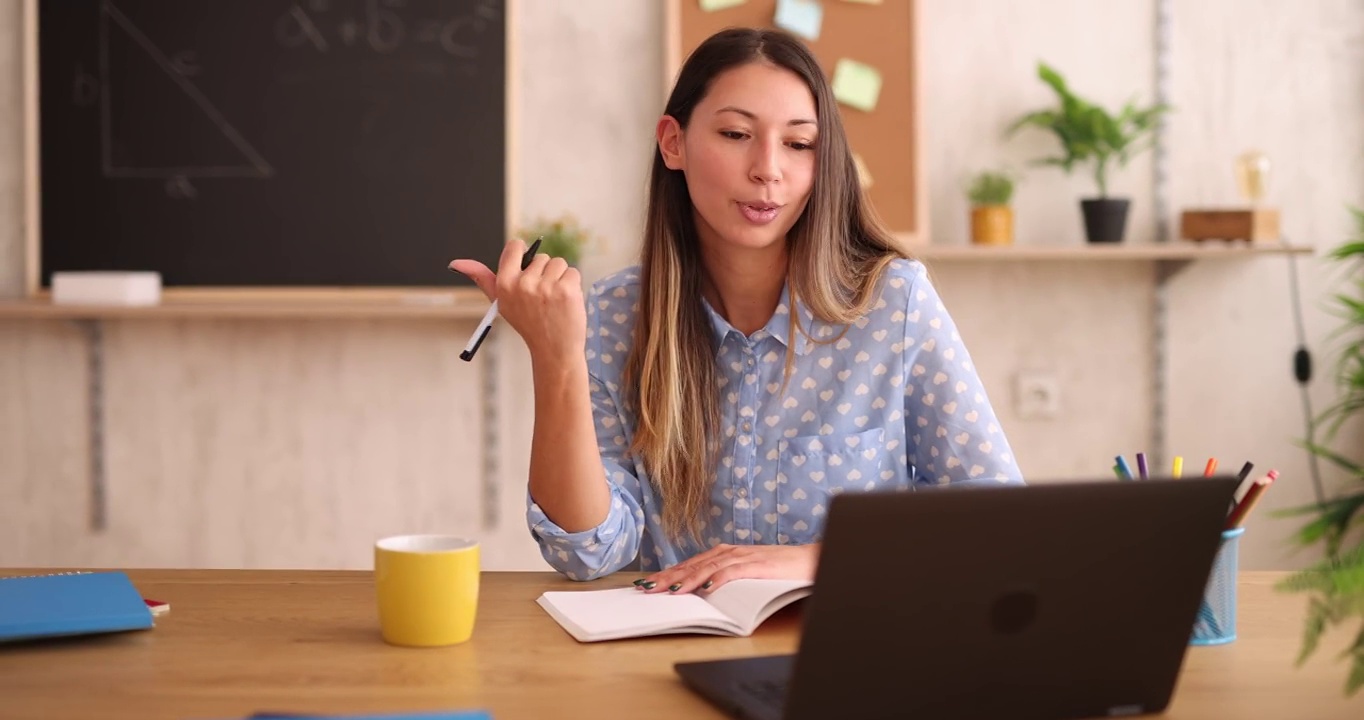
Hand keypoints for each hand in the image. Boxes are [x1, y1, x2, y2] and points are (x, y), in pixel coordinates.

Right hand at [449, 239, 585, 363]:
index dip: (524, 255)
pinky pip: (572, 272)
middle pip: (541, 257)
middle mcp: (523, 284)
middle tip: (542, 298)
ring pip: (558, 263)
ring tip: (554, 300)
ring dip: (560, 278)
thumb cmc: (527, 323)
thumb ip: (481, 278)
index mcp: (504, 283)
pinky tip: (566, 302)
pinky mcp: (566, 290)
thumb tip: (455, 263)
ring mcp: (546, 286)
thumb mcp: (500, 302)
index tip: (529, 270)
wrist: (553, 350)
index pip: (515, 246)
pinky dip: (573, 285)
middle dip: (544, 274)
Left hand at [635, 543, 819, 594]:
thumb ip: (729, 579)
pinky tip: (704, 587)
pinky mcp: (759, 565)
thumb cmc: (783, 569)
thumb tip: (704, 593)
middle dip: (668, 576)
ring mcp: (745, 557)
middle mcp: (732, 552)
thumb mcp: (750, 575)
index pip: (692, 564)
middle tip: (647, 587)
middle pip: (694, 564)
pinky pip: (734, 572)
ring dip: (686, 578)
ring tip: (667, 589)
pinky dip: (718, 579)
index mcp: (728, 554)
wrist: (814, 560)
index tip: (651, 583)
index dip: (670, 573)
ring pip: (708, 568)